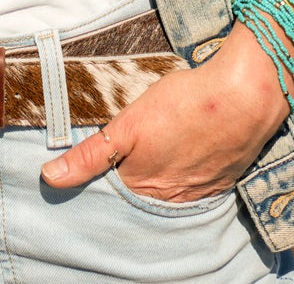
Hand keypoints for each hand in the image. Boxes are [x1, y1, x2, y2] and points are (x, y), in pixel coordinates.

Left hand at [39, 24, 289, 203]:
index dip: (106, 168)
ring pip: (171, 185)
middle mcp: (171, 197)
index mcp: (143, 186)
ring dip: (164, 170)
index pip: (114, 186)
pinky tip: (188, 146)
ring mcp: (200, 190)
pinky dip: (190, 168)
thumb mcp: (128, 123)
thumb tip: (49, 178)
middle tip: (138, 142)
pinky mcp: (223, 178)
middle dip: (134, 172)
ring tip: (163, 142)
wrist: (244, 96)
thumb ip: (89, 155)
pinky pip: (198, 181)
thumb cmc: (184, 104)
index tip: (106, 151)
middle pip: (143, 190)